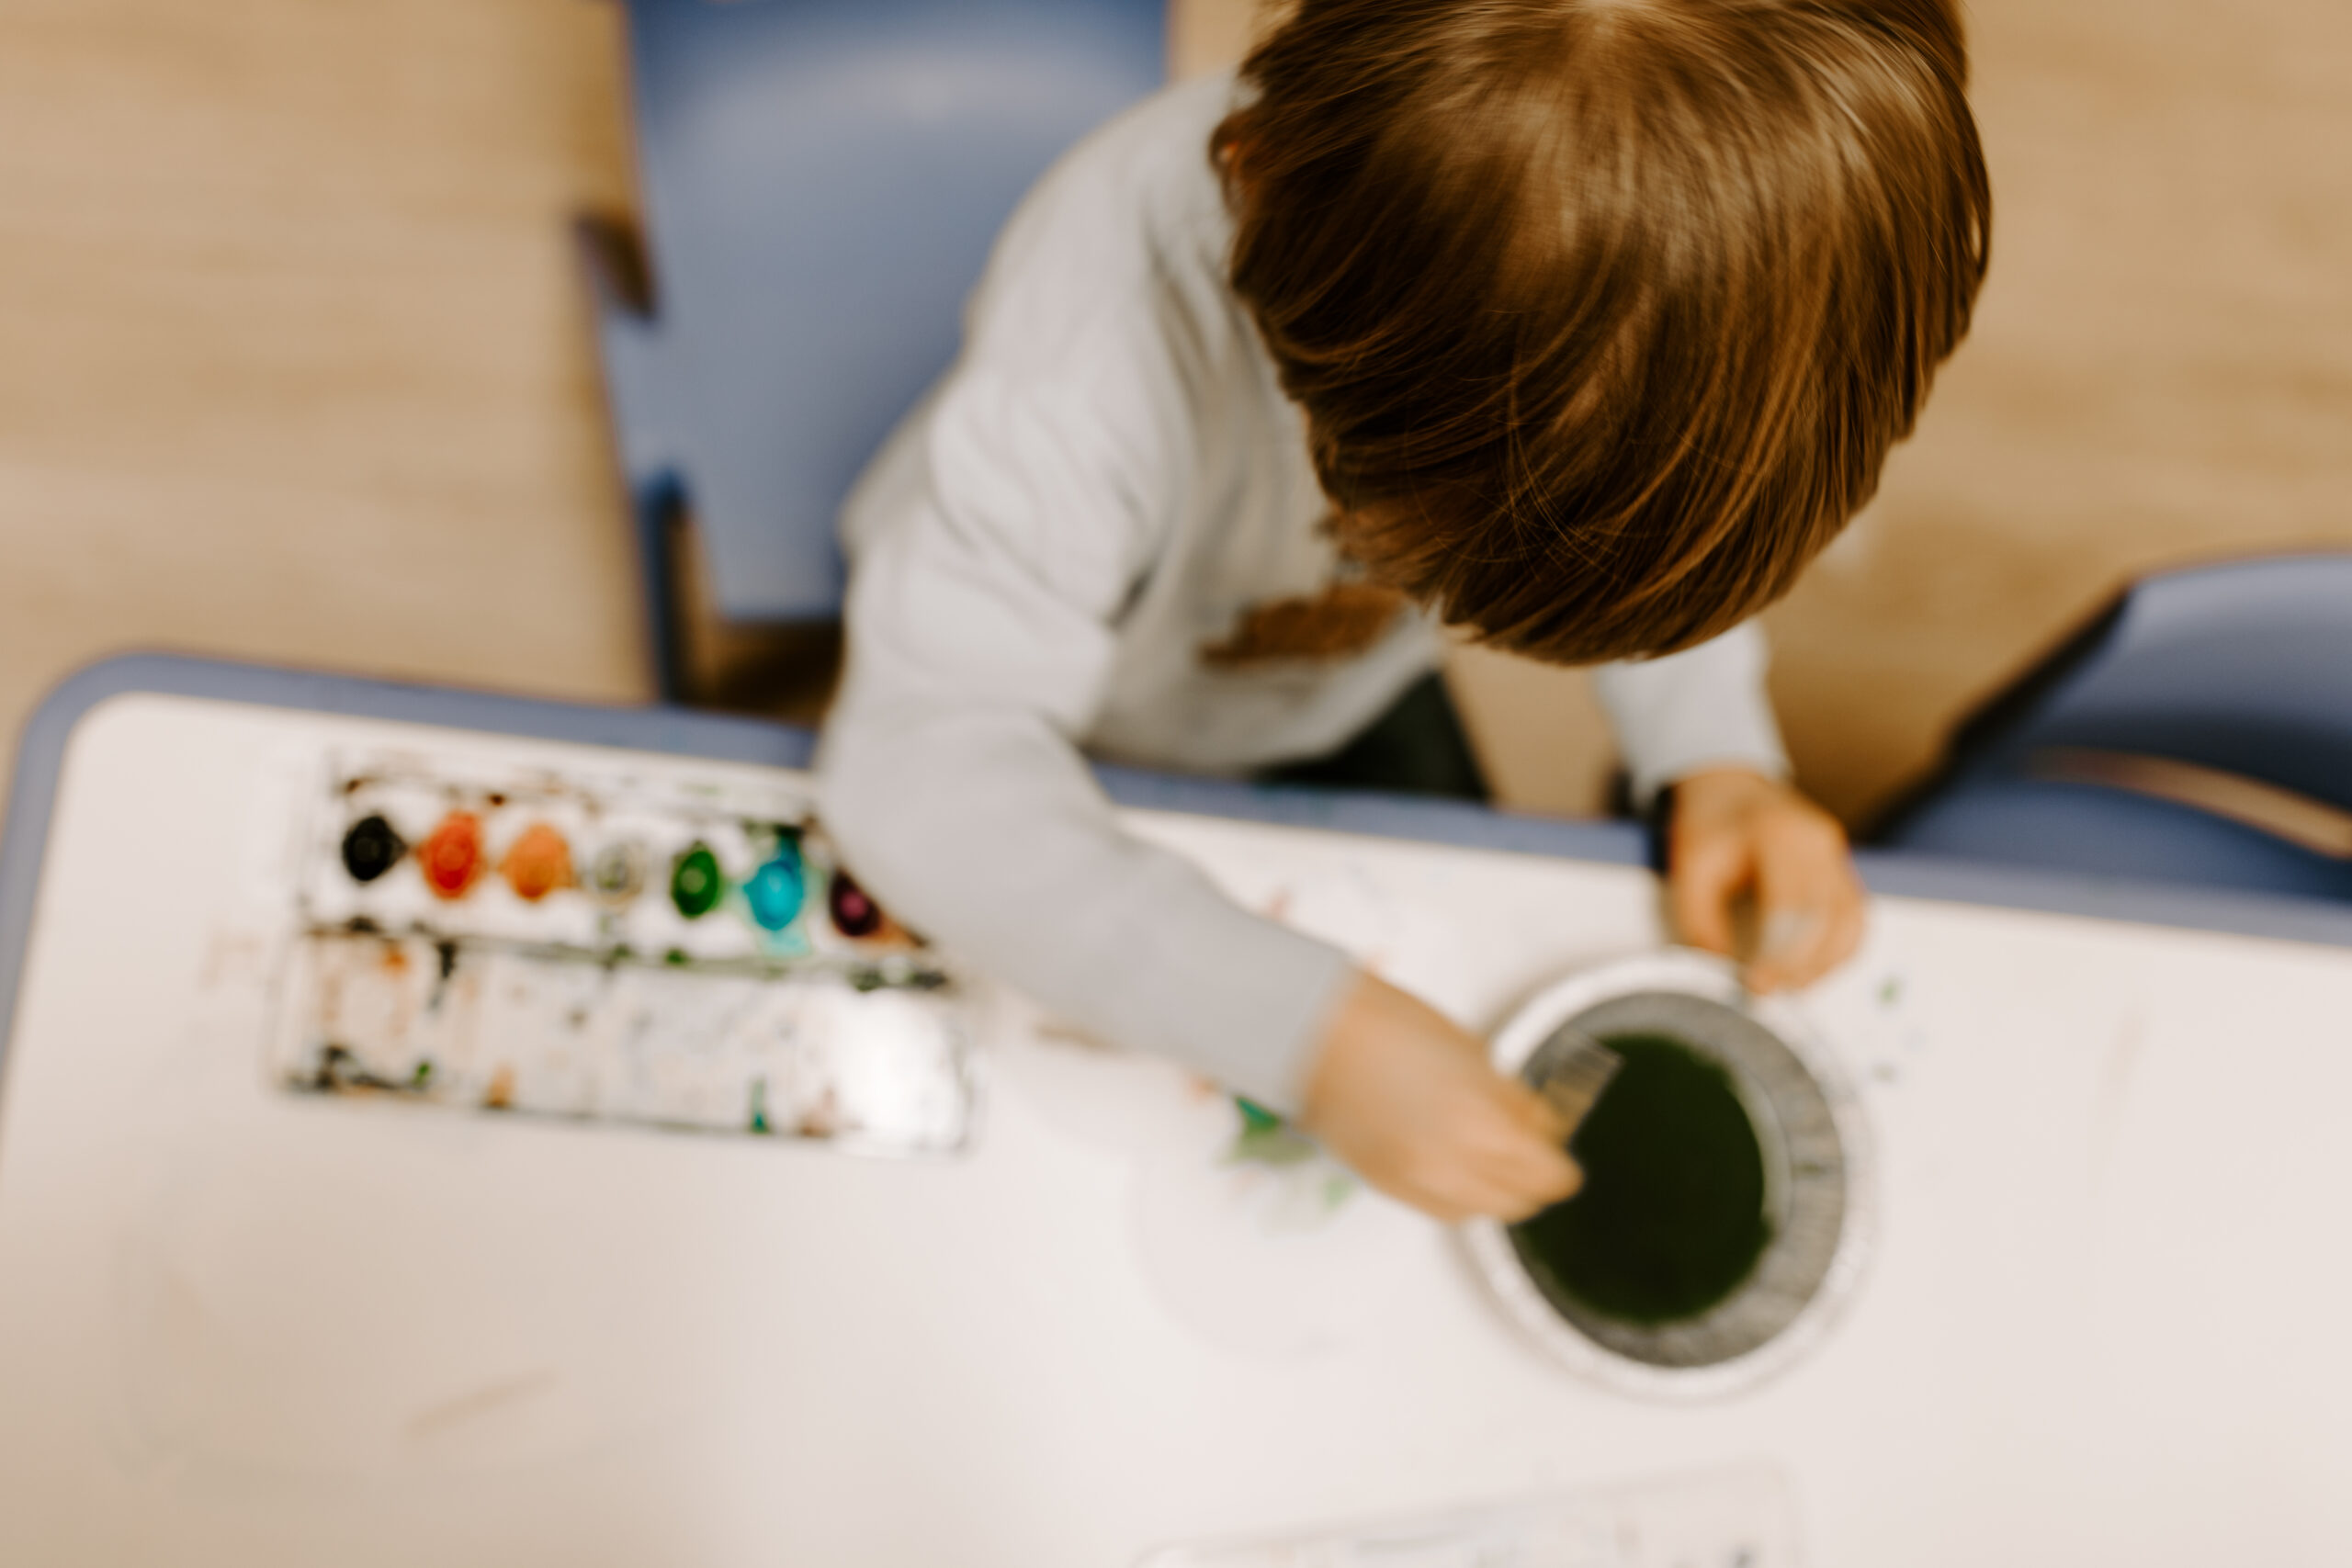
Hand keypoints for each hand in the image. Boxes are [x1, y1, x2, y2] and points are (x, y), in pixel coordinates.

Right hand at [1299, 971, 1582, 1222]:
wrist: (1315, 1032)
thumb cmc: (1386, 1025)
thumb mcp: (1474, 1053)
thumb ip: (1513, 1099)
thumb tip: (1543, 1126)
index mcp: (1483, 1128)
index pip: (1549, 1177)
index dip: (1559, 1163)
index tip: (1557, 1150)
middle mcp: (1451, 1168)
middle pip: (1518, 1203)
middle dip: (1531, 1179)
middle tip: (1530, 1150)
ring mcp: (1415, 1182)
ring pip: (1479, 1213)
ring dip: (1493, 1190)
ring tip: (1488, 1154)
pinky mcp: (1385, 1186)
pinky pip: (1439, 1210)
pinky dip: (1456, 1194)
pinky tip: (1452, 1162)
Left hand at [1668, 766, 1865, 991]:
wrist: (1730, 791)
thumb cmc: (1709, 826)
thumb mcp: (1688, 870)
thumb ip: (1702, 924)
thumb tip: (1722, 974)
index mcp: (1779, 834)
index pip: (1791, 905)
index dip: (1778, 952)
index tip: (1757, 985)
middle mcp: (1818, 842)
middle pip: (1824, 918)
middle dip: (1798, 965)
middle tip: (1769, 993)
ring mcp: (1837, 856)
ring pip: (1848, 923)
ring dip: (1822, 965)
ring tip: (1787, 987)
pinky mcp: (1843, 872)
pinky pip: (1853, 920)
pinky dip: (1836, 953)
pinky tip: (1807, 972)